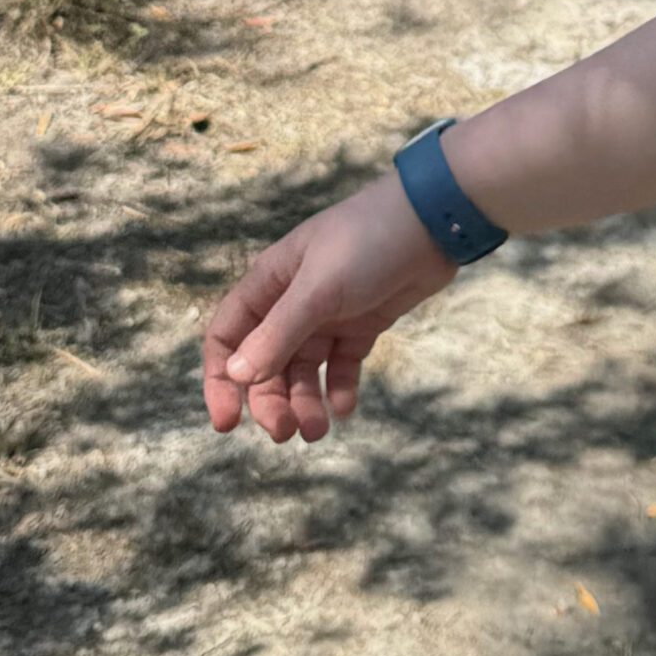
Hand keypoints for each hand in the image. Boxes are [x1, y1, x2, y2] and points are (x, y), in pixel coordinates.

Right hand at [201, 173, 450, 442]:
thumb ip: (279, 334)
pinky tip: (344, 408)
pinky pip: (341, 366)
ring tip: (317, 431)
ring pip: (303, 370)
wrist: (434, 222)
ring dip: (304, 402)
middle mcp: (291, 302)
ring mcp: (328, 315)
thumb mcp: (319, 289)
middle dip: (270, 400)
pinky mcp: (361, 324)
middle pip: (265, 364)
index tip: (228, 423)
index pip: (227, 338)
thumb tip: (236, 376)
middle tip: (285, 432)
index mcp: (269, 285)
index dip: (221, 380)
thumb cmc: (367, 242)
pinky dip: (339, 389)